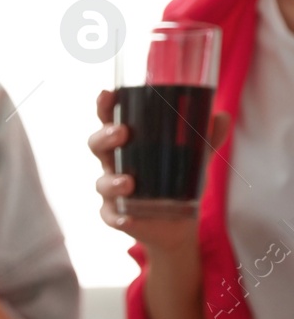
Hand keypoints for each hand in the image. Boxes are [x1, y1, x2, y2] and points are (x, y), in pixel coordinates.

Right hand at [89, 89, 227, 252]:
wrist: (177, 224)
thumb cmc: (176, 182)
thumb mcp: (193, 158)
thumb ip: (206, 139)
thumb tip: (221, 116)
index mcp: (127, 144)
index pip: (109, 120)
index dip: (104, 107)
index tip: (107, 94)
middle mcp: (114, 164)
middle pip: (97, 146)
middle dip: (104, 137)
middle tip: (122, 133)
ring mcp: (112, 191)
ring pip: (102, 182)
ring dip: (111, 181)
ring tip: (129, 183)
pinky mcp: (116, 215)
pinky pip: (109, 215)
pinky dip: (116, 217)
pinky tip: (126, 218)